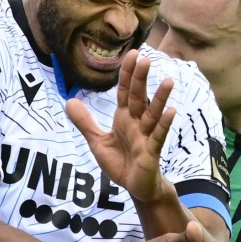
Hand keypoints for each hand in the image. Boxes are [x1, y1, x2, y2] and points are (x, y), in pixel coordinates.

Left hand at [66, 50, 174, 202]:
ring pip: (153, 114)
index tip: (133, 54)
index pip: (126, 92)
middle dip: (141, 79)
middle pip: (139, 98)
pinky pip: (158, 137)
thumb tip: (69, 101)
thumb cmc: (121, 163)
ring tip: (168, 81)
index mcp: (124, 118)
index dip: (128, 74)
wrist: (135, 187)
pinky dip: (164, 125)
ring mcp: (146, 137)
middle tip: (146, 59)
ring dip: (160, 99)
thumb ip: (85, 122)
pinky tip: (171, 112)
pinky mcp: (151, 152)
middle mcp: (137, 123)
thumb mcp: (98, 142)